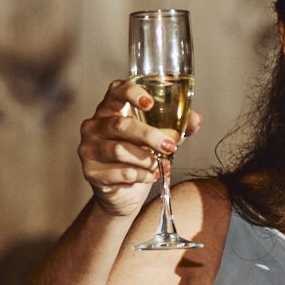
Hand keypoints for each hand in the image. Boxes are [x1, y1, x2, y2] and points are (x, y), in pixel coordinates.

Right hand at [76, 79, 202, 218]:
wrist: (123, 193)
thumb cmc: (140, 157)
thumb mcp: (160, 138)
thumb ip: (178, 126)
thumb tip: (196, 119)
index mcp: (110, 109)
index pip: (116, 91)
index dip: (132, 94)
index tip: (151, 104)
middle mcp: (94, 125)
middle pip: (121, 125)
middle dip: (150, 136)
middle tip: (171, 146)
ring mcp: (88, 148)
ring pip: (120, 150)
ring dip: (147, 159)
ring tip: (162, 165)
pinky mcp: (90, 171)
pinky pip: (121, 172)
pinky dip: (142, 175)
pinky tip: (151, 176)